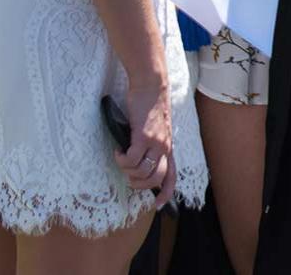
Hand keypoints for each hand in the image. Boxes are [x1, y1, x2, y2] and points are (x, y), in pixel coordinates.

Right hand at [117, 80, 175, 207]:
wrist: (151, 85)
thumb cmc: (151, 104)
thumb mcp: (157, 127)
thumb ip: (153, 143)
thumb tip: (141, 158)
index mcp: (169, 146)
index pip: (172, 177)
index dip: (166, 194)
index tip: (158, 206)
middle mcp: (165, 147)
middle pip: (155, 179)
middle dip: (139, 185)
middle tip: (128, 177)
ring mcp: (155, 142)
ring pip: (141, 172)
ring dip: (127, 171)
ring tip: (121, 159)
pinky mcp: (143, 136)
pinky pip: (130, 160)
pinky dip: (121, 159)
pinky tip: (118, 150)